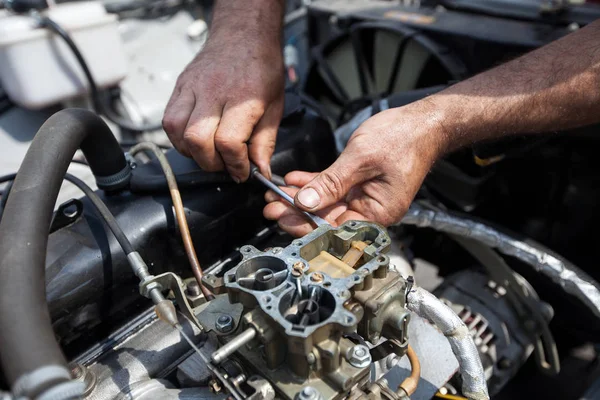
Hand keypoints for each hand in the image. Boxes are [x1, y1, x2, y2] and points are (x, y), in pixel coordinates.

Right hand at [162, 31, 283, 181]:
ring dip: (192, 152)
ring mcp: (192, 87)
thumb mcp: (275, 106)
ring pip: (177, 131)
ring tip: (210, 153)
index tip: (242, 172)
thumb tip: (259, 170)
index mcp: (243, 96)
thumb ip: (265, 141)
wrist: (244, 34)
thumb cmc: (262, 67)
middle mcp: (214, 90)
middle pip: (198, 140)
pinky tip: (195, 140)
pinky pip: (168, 120)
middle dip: (211, 163)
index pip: (228, 141)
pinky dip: (179, 138)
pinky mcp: (180, 86)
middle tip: (225, 164)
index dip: (235, 164)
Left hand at [263, 104, 446, 235]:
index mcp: (378, 213)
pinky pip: (333, 189)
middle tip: (271, 208)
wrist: (424, 122)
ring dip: (301, 198)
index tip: (283, 218)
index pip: (336, 230)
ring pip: (326, 205)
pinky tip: (294, 180)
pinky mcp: (360, 185)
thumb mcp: (361, 159)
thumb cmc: (404, 138)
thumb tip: (306, 203)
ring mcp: (365, 198)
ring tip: (276, 194)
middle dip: (297, 213)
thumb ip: (331, 182)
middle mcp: (372, 211)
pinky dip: (314, 184)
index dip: (306, 226)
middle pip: (327, 220)